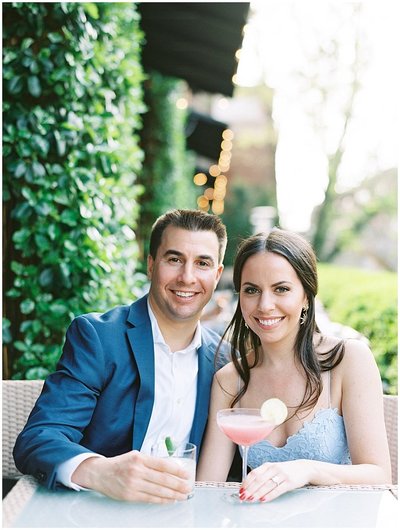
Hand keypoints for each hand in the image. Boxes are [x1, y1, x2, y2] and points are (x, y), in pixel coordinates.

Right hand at [72, 450, 191, 502]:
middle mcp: (137, 470)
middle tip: (188, 488)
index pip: (163, 464)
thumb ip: (151, 462)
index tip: (186, 475)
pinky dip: (162, 500)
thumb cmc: (120, 464)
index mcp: (140, 458)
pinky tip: (169, 500)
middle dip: (178, 485)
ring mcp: (133, 484)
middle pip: (163, 479)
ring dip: (173, 495)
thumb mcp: (135, 456)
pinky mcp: (130, 495)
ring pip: (158, 491)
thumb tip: (170, 470)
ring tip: (182, 496)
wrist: (100, 473)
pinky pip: (150, 499)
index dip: (177, 471)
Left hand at [240, 460, 311, 501]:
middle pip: (259, 480)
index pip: (254, 473)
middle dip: (249, 489)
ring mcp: (282, 475)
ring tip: (251, 499)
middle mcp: (274, 468)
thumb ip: (263, 475)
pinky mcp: (289, 482)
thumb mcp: (274, 469)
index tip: (241, 490)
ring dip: (257, 493)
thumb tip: (250, 486)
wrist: (304, 468)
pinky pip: (277, 490)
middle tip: (243, 497)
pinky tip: (263, 499)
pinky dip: (269, 495)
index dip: (246, 482)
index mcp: (268, 465)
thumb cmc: (286, 470)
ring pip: (266, 485)